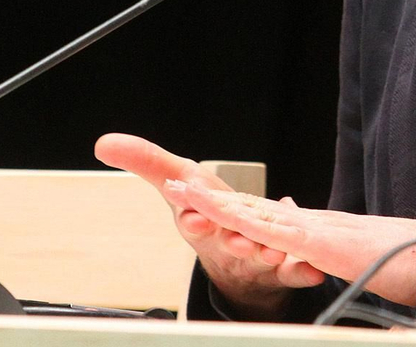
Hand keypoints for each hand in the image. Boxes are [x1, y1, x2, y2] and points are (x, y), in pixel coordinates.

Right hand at [94, 133, 324, 313]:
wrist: (235, 261)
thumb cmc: (208, 216)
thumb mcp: (180, 183)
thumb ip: (147, 161)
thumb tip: (103, 142)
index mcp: (204, 223)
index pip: (194, 220)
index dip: (193, 219)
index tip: (194, 217)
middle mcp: (228, 242)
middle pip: (228, 241)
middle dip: (231, 240)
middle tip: (236, 239)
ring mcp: (255, 257)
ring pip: (260, 258)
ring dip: (266, 255)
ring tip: (274, 253)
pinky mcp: (281, 269)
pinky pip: (293, 273)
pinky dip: (301, 273)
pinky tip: (312, 273)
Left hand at [166, 177, 415, 306]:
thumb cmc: (413, 265)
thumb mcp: (365, 264)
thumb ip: (342, 257)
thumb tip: (322, 254)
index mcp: (324, 233)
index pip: (272, 218)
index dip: (237, 208)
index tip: (204, 197)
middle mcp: (318, 225)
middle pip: (257, 209)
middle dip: (215, 199)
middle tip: (176, 184)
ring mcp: (320, 231)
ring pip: (258, 215)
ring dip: (218, 203)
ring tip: (179, 189)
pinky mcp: (324, 243)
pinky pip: (277, 232)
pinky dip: (246, 222)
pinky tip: (221, 216)